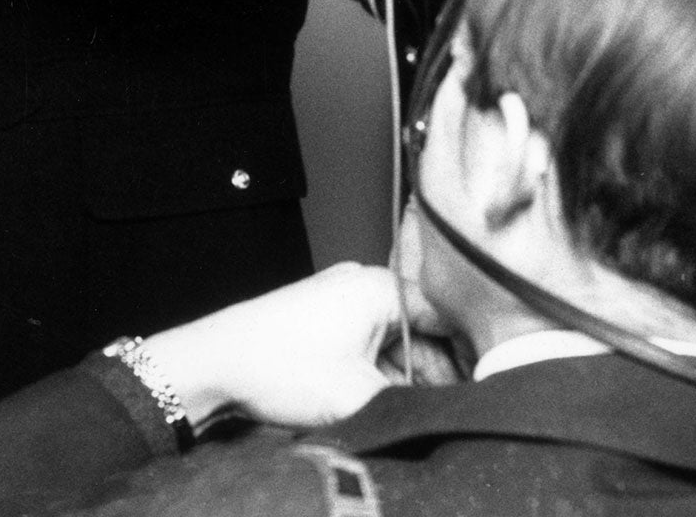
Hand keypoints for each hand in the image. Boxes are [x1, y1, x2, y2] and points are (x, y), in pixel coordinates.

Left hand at [141, 263, 449, 429]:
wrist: (214, 364)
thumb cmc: (278, 368)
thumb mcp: (361, 397)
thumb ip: (415, 404)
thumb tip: (448, 412)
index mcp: (381, 289)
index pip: (451, 320)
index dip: (471, 360)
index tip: (480, 392)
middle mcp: (364, 284)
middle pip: (424, 331)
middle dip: (437, 372)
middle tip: (445, 411)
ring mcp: (340, 298)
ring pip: (397, 341)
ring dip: (406, 376)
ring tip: (406, 410)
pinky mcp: (323, 316)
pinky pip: (370, 343)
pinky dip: (380, 371)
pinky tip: (379, 401)